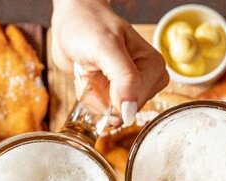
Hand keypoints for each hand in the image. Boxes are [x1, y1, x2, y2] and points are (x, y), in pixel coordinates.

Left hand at [50, 0, 167, 123]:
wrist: (71, 21)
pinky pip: (100, 111)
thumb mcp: (106, 47)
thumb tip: (130, 111)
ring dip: (92, 94)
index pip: (132, 104)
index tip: (102, 69)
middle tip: (95, 68)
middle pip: (121, 112)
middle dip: (100, 94)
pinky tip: (89, 76)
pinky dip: (88, 97)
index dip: (109, 93)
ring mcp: (131, 89)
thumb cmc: (88, 25)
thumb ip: (124, 78)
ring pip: (109, 114)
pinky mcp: (116, 94)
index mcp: (154, 67)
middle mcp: (147, 81)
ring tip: (93, 69)